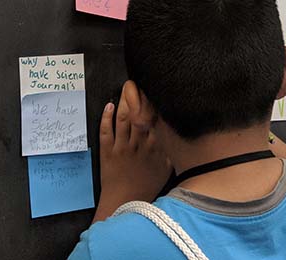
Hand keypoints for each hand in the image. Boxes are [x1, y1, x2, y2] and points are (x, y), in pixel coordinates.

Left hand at [92, 84, 172, 222]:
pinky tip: (109, 106)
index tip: (156, 88)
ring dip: (124, 101)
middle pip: (140, 113)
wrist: (125, 203)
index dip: (156, 101)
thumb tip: (179, 132)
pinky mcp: (107, 152)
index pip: (157, 117)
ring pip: (124, 119)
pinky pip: (106, 131)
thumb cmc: (148, 185)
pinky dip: (106, 118)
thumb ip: (174, 149)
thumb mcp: (169, 167)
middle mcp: (140, 143)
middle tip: (138, 81)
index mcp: (156, 145)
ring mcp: (123, 146)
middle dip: (139, 95)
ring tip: (126, 87)